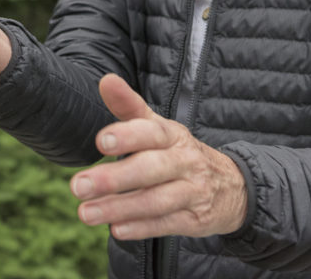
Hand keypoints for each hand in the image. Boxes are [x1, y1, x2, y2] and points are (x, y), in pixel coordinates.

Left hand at [70, 74, 247, 239]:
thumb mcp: (158, 127)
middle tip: (78, 185)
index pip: (151, 132)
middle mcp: (185, 160)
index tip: (101, 141)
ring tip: (85, 213)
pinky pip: (166, 224)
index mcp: (172, 134)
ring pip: (156, 200)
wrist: (233, 186)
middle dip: (114, 178)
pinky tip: (116, 230)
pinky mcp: (195, 219)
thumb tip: (105, 80)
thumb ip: (129, 106)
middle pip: (151, 168)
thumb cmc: (178, 152)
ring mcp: (192, 191)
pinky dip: (141, 227)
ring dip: (119, 208)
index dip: (127, 135)